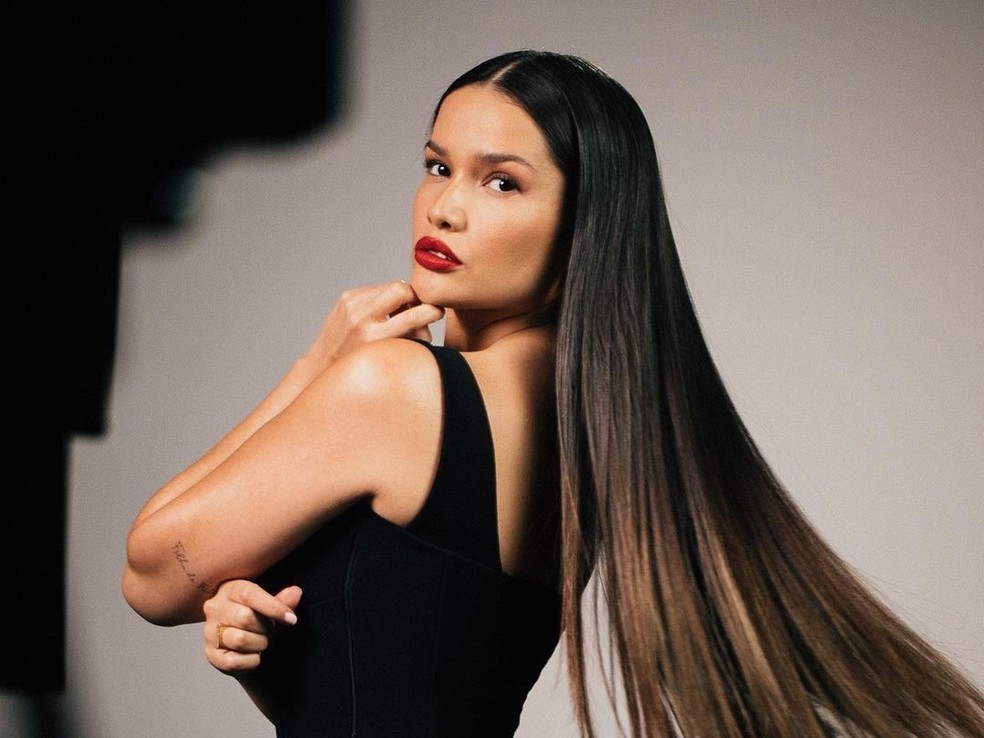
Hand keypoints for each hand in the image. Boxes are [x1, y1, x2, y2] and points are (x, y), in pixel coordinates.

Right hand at [203, 579, 301, 674]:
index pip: (252, 595)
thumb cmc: (252, 611)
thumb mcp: (267, 601)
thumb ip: (281, 600)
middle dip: (266, 628)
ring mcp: (210, 631)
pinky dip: (250, 661)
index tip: (292, 619)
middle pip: (246, 619)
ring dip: (259, 644)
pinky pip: (233, 662)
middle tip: (272, 631)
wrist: (232, 629)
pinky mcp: (210, 653)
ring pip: (240, 640)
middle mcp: (216, 608)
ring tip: (262, 642)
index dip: (274, 608)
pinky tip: (254, 655)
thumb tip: (295, 593)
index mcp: (231, 589)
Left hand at [305, 280, 443, 371]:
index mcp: (374, 338)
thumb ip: (412, 337)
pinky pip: (377, 289)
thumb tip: (432, 315)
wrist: (324, 362)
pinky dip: (384, 298)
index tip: (438, 313)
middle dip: (415, 297)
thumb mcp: (388, 357)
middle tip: (417, 309)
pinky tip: (381, 313)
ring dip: (400, 298)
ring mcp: (352, 304)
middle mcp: (361, 318)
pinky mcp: (347, 296)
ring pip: (390, 286)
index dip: (432, 311)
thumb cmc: (361, 364)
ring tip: (397, 315)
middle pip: (402, 289)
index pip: (411, 317)